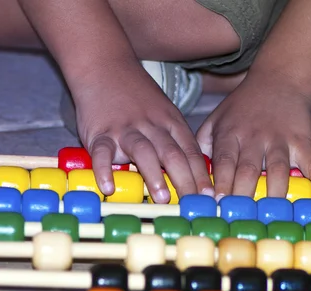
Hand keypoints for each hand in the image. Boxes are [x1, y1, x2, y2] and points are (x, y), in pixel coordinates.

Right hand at [72, 60, 213, 202]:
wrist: (105, 66)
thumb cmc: (138, 97)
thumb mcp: (165, 113)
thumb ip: (177, 141)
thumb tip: (194, 174)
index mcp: (172, 124)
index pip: (191, 153)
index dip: (202, 176)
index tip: (210, 197)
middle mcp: (152, 127)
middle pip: (173, 154)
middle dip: (185, 180)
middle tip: (193, 204)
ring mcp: (126, 130)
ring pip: (143, 152)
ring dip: (154, 175)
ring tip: (161, 198)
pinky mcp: (100, 133)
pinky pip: (102, 153)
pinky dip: (104, 170)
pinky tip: (108, 187)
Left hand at [196, 71, 310, 200]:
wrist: (280, 79)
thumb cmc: (243, 106)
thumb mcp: (216, 118)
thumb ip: (202, 144)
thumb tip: (192, 174)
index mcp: (230, 134)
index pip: (224, 161)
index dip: (220, 183)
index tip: (216, 203)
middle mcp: (254, 138)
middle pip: (248, 169)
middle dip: (242, 193)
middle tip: (239, 215)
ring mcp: (280, 140)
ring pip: (277, 169)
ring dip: (275, 191)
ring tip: (272, 213)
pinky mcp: (302, 141)